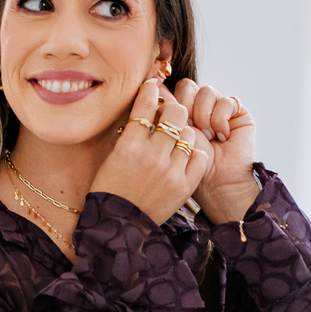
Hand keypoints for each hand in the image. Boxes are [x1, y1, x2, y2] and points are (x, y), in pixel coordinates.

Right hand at [89, 79, 210, 224]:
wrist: (120, 225)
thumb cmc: (111, 189)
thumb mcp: (113, 157)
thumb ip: (131, 134)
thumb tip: (147, 109)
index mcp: (128, 146)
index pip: (145, 106)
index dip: (151, 91)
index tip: (153, 86)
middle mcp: (151, 156)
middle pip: (175, 114)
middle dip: (173, 111)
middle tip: (169, 116)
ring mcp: (170, 171)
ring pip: (189, 134)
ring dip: (183, 134)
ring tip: (175, 142)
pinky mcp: (184, 186)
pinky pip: (199, 157)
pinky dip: (193, 154)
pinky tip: (184, 158)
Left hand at [174, 80, 258, 223]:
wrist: (216, 184)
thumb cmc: (189, 167)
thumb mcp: (170, 139)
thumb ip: (163, 115)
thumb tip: (155, 90)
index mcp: (179, 112)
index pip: (171, 90)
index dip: (169, 101)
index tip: (169, 121)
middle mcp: (198, 107)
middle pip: (187, 86)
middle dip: (186, 108)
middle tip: (190, 130)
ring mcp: (218, 108)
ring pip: (206, 91)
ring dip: (204, 116)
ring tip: (208, 137)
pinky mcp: (237, 112)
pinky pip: (226, 101)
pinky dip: (221, 120)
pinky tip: (222, 137)